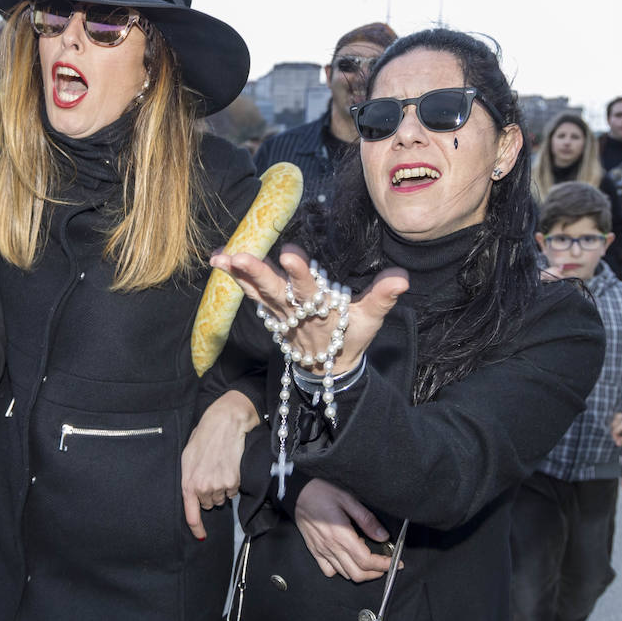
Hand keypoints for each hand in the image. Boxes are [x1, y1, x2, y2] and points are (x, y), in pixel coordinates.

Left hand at [181, 391, 258, 539]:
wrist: (225, 424)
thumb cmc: (204, 438)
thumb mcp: (187, 458)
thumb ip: (189, 480)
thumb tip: (193, 497)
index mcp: (189, 483)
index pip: (191, 514)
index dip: (196, 528)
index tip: (200, 536)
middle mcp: (203, 488)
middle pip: (208, 505)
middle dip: (209, 494)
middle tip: (209, 474)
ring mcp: (220, 486)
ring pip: (221, 499)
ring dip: (220, 489)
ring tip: (219, 467)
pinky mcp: (235, 482)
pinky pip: (233, 492)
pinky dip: (232, 484)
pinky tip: (228, 467)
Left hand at [211, 245, 406, 374]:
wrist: (326, 366)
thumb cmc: (350, 336)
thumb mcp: (370, 320)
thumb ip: (382, 297)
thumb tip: (402, 277)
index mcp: (319, 307)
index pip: (308, 289)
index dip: (299, 272)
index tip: (289, 254)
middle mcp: (294, 309)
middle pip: (273, 290)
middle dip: (257, 273)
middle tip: (239, 256)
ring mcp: (278, 311)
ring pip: (256, 291)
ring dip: (237, 274)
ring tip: (219, 256)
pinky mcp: (269, 310)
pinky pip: (250, 294)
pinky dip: (235, 278)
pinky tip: (219, 260)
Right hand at [293, 478, 394, 581]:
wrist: (297, 493)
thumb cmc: (322, 493)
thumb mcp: (348, 500)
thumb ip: (367, 520)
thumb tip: (383, 536)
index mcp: (342, 535)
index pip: (366, 561)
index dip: (384, 565)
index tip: (396, 563)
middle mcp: (331, 547)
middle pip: (358, 573)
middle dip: (376, 573)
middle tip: (385, 565)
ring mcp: (322, 551)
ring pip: (345, 574)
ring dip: (361, 573)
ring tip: (370, 563)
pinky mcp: (315, 551)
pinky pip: (328, 571)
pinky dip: (341, 571)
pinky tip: (347, 561)